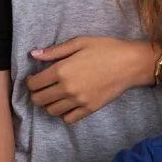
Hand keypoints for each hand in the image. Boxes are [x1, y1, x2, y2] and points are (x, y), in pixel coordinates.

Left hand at [24, 37, 155, 124]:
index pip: (33, 84)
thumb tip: (33, 54)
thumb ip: (55, 51)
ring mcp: (78, 101)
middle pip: (39, 100)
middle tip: (43, 88)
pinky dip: (64, 114)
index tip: (34, 79)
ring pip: (51, 111)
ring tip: (55, 96)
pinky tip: (68, 104)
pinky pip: (68, 119)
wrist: (130, 63)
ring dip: (49, 104)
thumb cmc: (106, 49)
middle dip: (36, 94)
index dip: (30, 82)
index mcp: (61, 70)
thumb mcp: (79, 42)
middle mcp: (67, 88)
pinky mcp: (89, 109)